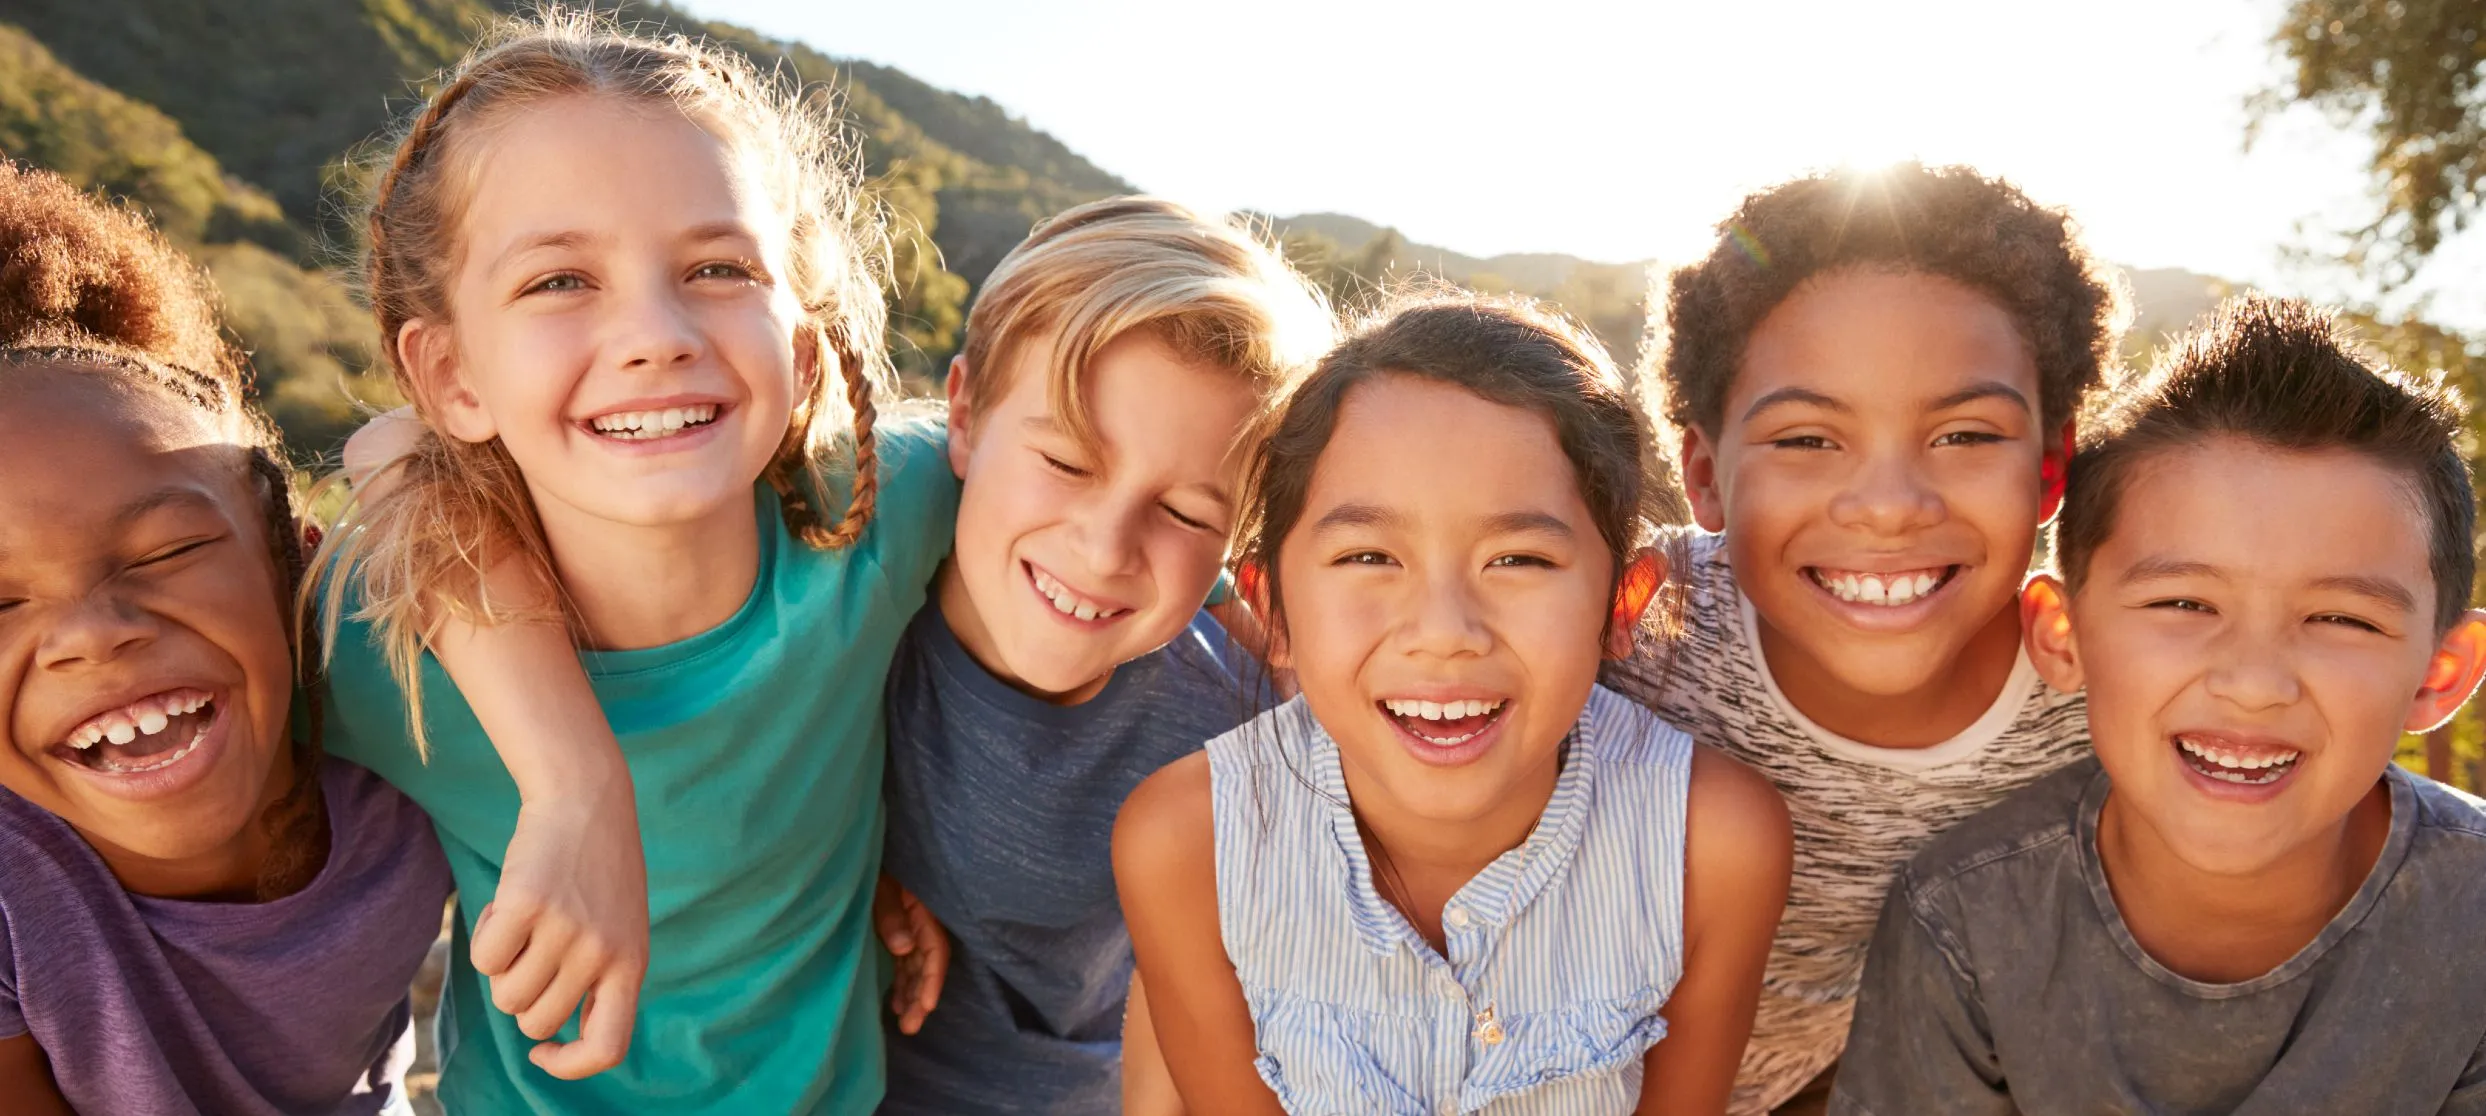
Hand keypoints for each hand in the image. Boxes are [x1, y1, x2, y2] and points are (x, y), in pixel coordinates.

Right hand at [471, 775, 649, 1078]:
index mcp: (631, 965)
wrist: (588, 798)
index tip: (543, 1050)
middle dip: (521, 994)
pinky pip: (483, 958)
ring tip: (524, 922)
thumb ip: (599, 979)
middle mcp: (602, 954)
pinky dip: (483, 936)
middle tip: (532, 948)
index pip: (607, 1048)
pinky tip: (506, 906)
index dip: (570, 1064)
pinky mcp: (527, 905)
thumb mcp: (619, 928)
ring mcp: (565, 931)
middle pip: (533, 1020)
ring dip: (501, 965)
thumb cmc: (596, 870)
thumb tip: (546, 1033)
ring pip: (505, 994)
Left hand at [875, 874, 949, 1034]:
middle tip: (911, 1027)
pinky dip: (902, 981)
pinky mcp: (897, 928)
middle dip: (921, 997)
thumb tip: (905, 948)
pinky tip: (895, 1000)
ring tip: (903, 1020)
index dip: (933, 979)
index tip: (927, 1005)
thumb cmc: (874, 863)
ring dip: (912, 993)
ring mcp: (909, 926)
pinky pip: (904, 960)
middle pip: (927, 964)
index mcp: (923, 909)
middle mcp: (920, 921)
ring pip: (915, 966)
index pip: (935, 950)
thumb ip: (891, 914)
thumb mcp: (880, 885)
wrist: (860, 848)